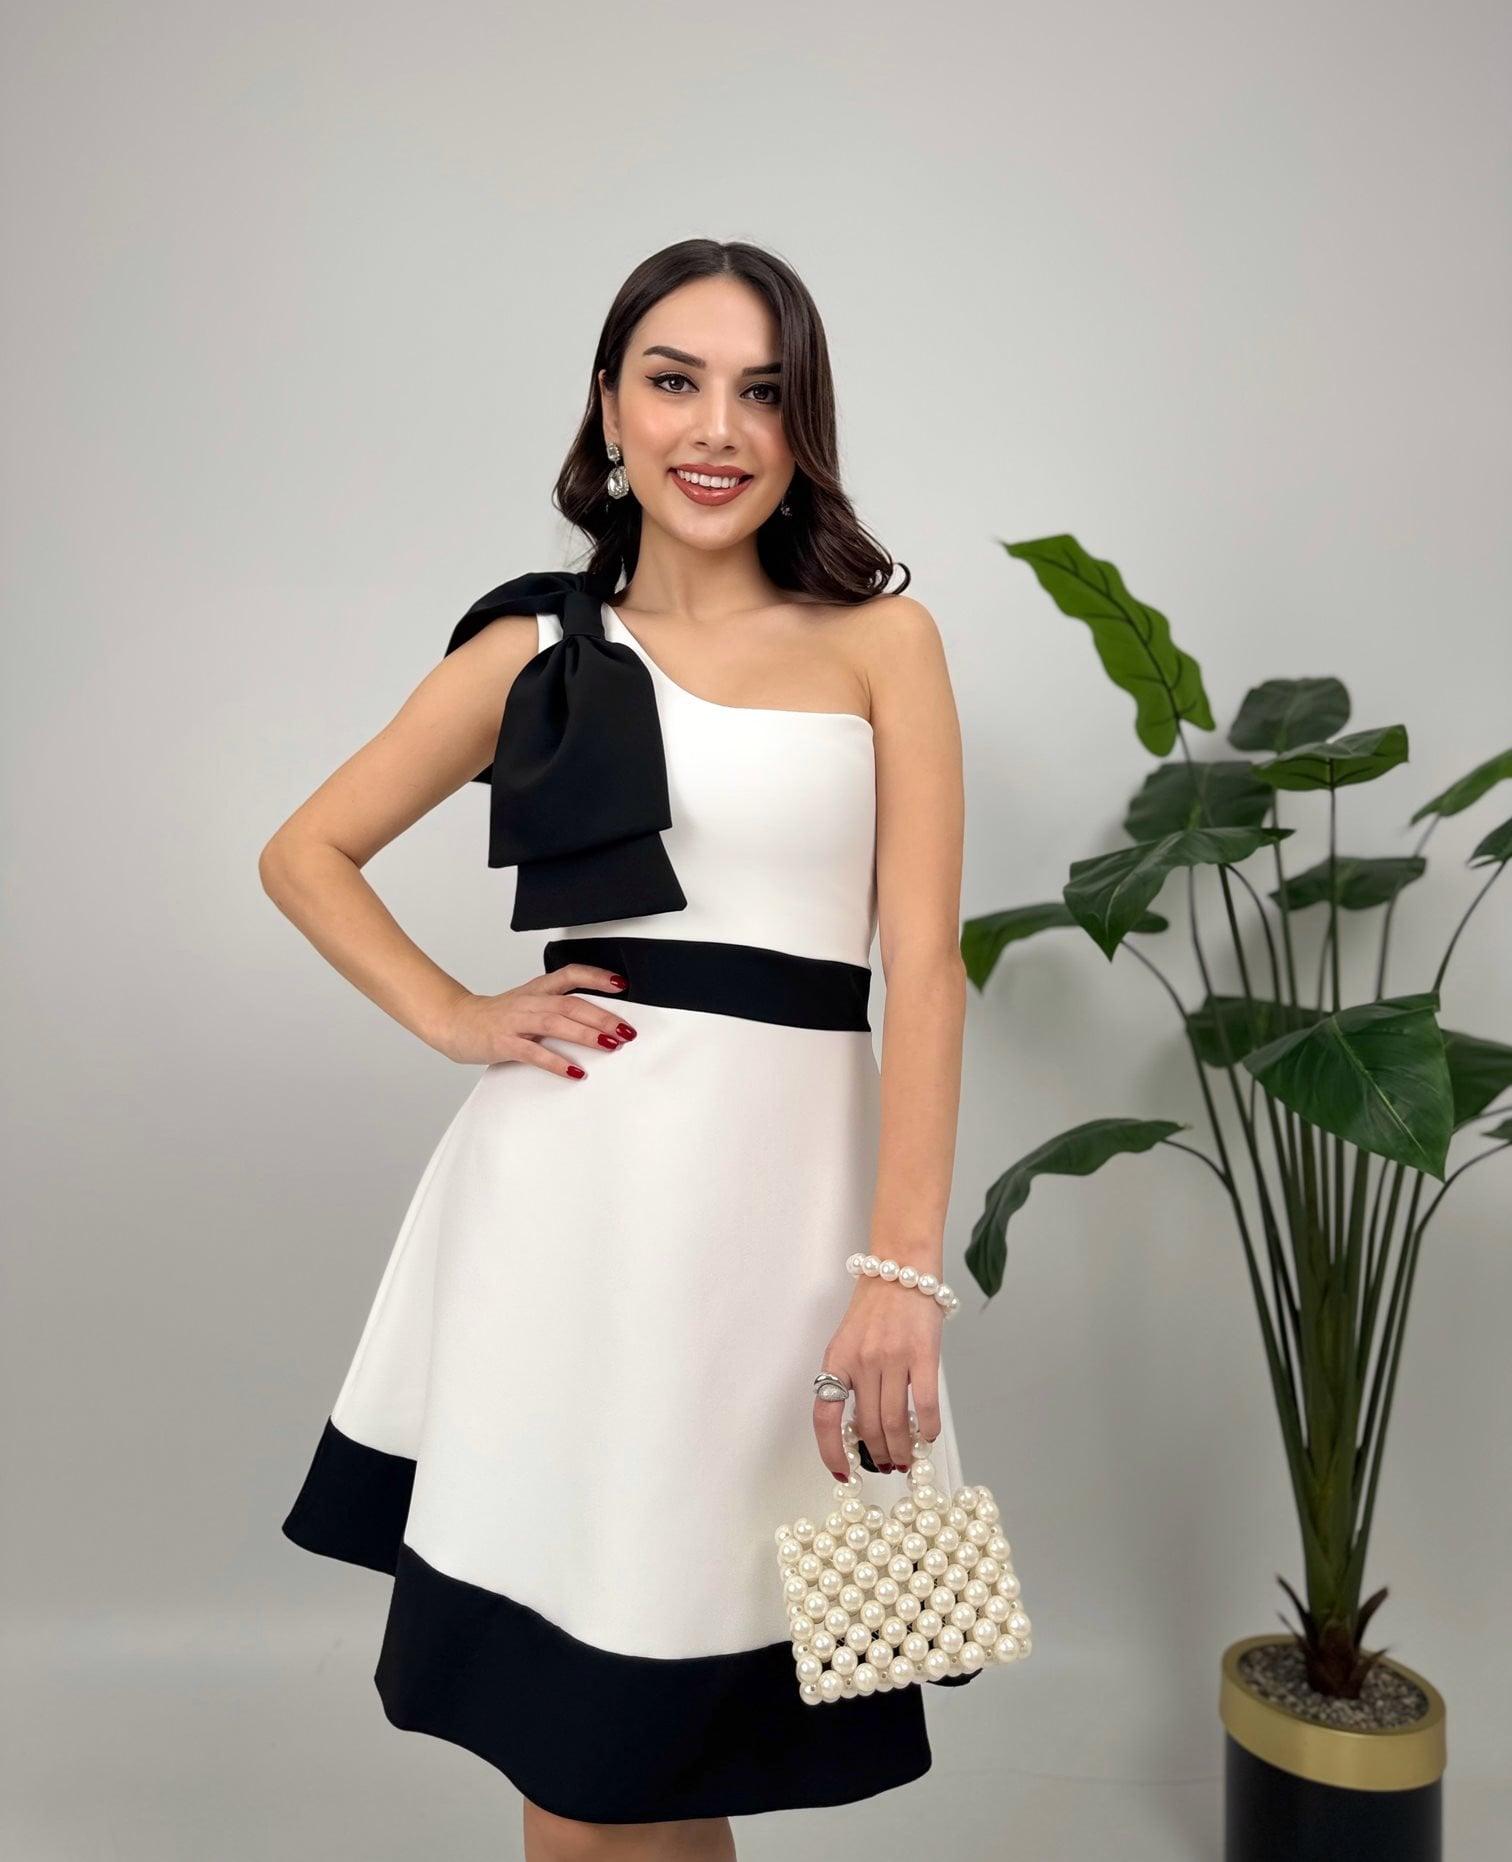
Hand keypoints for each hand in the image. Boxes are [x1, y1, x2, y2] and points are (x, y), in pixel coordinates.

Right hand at [429, 963, 636, 1075]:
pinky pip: (534, 1052)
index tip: (621, 984)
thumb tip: (595, 1020)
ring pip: (556, 1023)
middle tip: (626, 1030)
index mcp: (537, 989)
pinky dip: (556, 1061)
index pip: (570, 974)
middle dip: (602, 1016)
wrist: (454, 1021)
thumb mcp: (527, 1004)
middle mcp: (529, 1002)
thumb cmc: (494, 1016)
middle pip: (571, 1003)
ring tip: (611, 1044)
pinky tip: (575, 1071)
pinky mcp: (504, 1043)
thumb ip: (556, 1008)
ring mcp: (516, 1021)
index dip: (596, 976)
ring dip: (586, 1034)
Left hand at [813, 1270, 943, 1480]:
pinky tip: (927, 1436)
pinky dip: (926, 1428)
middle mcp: (862, 1361)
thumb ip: (849, 1379)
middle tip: (884, 1464)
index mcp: (837, 1359)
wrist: (901, 1268)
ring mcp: (893, 1357)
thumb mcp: (848, 1341)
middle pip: (867, 1426)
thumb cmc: (875, 1306)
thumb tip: (859, 1428)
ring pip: (894, 1421)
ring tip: (905, 1458)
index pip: (825, 1416)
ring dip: (900, 1449)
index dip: (831, 1450)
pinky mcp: (923, 1354)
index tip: (843, 1471)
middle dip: (876, 1454)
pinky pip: (925, 1404)